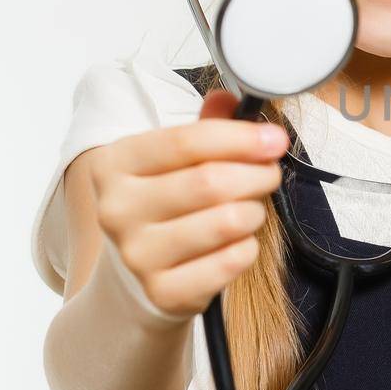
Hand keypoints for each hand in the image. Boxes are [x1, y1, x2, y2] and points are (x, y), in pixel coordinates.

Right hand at [86, 89, 287, 320]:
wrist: (132, 282)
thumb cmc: (162, 209)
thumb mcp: (170, 163)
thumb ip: (203, 128)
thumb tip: (228, 97)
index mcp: (115, 165)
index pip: (184, 141)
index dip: (239, 137)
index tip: (275, 139)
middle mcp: (117, 210)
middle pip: (210, 182)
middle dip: (257, 174)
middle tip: (270, 174)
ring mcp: (137, 255)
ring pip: (227, 222)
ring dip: (254, 211)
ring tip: (250, 209)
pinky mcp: (163, 292)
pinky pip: (231, 261)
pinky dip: (247, 247)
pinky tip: (237, 243)